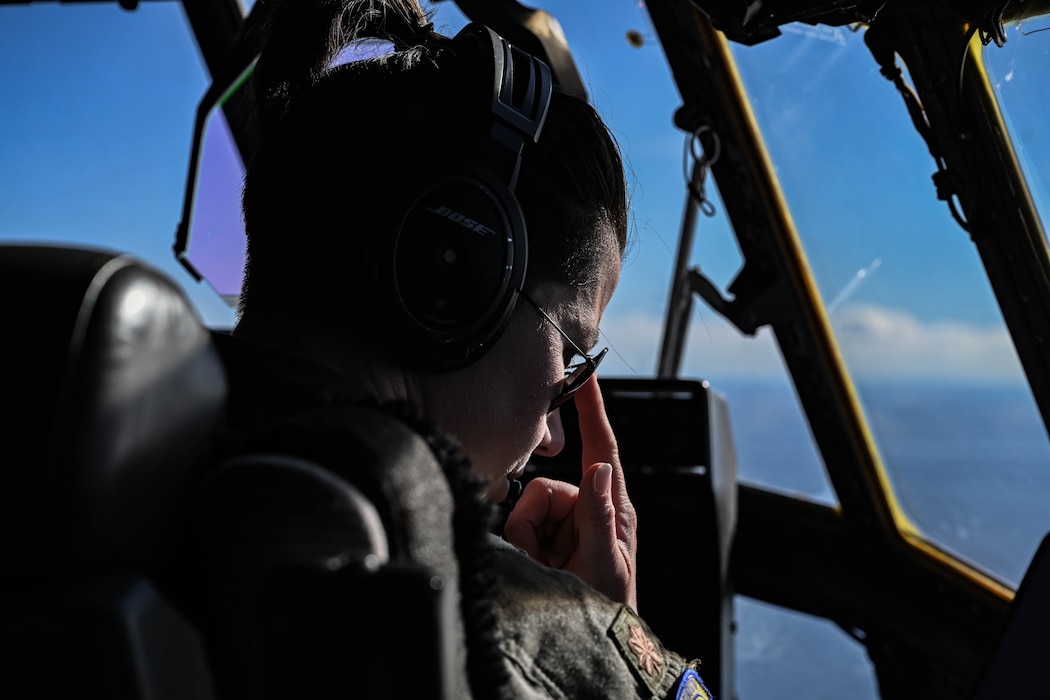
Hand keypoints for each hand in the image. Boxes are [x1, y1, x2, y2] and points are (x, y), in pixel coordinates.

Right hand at [504, 376, 637, 610]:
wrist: (589, 643)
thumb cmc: (609, 607)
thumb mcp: (606, 564)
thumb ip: (599, 517)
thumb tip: (601, 469)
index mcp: (612, 506)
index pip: (602, 447)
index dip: (591, 408)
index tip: (585, 373)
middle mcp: (586, 508)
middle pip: (544, 487)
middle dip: (536, 524)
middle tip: (550, 561)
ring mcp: (564, 524)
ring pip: (524, 509)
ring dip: (528, 542)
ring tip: (547, 570)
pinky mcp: (544, 540)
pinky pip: (516, 528)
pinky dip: (521, 549)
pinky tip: (539, 569)